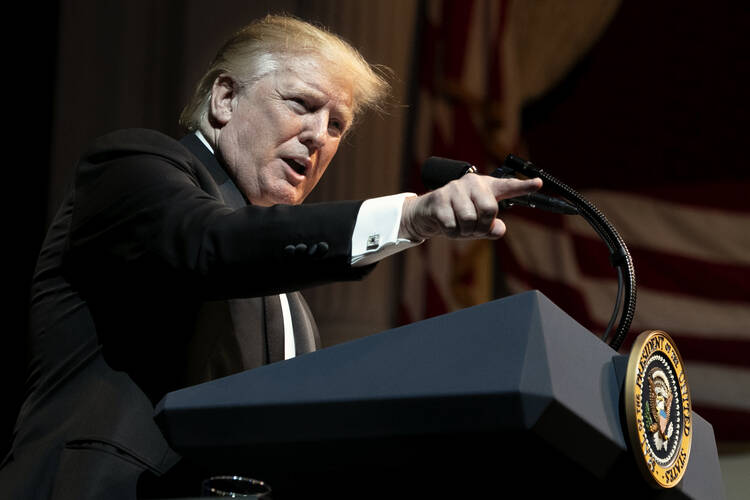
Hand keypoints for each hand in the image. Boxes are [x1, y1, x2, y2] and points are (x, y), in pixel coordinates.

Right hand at [399, 174, 541, 239]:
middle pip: (489, 209)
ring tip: (459, 226)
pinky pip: (452, 226)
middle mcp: (471, 183)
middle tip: (474, 228)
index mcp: (486, 187)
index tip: (538, 183)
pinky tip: (447, 225)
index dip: (524, 186)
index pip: (508, 186)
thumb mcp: (478, 224)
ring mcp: (454, 190)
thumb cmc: (458, 216)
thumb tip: (499, 229)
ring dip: (466, 231)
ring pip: (470, 219)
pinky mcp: (439, 200)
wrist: (426, 213)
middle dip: (482, 226)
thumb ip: (492, 228)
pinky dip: (452, 233)